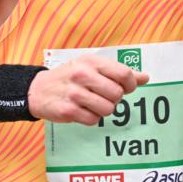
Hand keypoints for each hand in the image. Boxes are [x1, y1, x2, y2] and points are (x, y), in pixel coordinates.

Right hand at [28, 55, 149, 125]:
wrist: (37, 90)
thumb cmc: (68, 78)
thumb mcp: (91, 67)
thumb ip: (117, 72)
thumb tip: (145, 77)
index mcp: (91, 62)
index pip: (123, 74)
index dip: (130, 85)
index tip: (126, 89)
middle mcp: (82, 76)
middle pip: (117, 94)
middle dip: (114, 99)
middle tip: (103, 97)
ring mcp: (74, 94)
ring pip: (107, 109)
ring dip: (103, 110)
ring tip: (92, 105)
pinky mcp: (68, 111)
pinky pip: (93, 120)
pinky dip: (91, 118)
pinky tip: (82, 111)